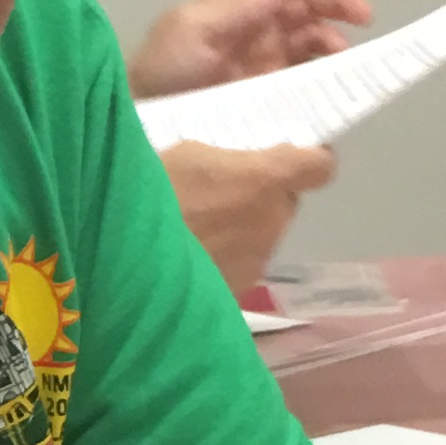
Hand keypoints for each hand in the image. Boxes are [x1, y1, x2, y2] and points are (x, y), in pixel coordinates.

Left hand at [128, 0, 368, 97]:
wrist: (144, 127)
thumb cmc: (162, 72)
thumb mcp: (191, 29)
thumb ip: (239, 5)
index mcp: (233, 3)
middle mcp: (252, 26)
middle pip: (304, 1)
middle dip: (335, 1)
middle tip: (362, 16)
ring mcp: (261, 61)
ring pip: (309, 36)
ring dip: (332, 35)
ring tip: (341, 53)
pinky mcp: (267, 94)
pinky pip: (304, 75)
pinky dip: (324, 71)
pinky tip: (332, 77)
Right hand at [158, 136, 334, 292]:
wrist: (126, 263)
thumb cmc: (151, 195)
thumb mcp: (185, 154)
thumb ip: (227, 159)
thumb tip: (238, 167)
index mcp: (265, 179)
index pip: (319, 166)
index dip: (306, 161)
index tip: (283, 158)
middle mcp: (272, 221)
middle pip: (284, 203)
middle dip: (259, 196)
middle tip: (218, 194)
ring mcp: (257, 260)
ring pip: (261, 236)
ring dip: (239, 229)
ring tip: (194, 229)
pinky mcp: (238, 291)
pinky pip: (240, 265)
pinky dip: (222, 259)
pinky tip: (190, 256)